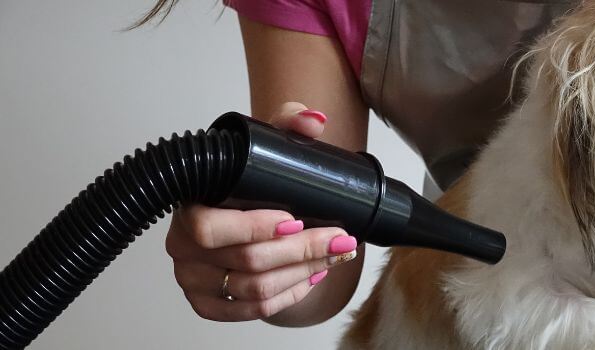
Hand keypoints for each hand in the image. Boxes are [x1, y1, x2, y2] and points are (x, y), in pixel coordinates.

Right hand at [165, 102, 358, 321]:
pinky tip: (311, 277)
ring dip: (305, 273)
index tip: (298, 219)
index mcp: (187, 205)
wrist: (235, 207)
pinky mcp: (208, 303)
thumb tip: (313, 120)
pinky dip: (290, 296)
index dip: (256, 229)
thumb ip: (288, 125)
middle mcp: (182, 246)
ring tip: (334, 255)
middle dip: (303, 251)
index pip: (209, 229)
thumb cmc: (247, 179)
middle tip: (340, 240)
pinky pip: (253, 311)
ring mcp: (193, 280)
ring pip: (256, 290)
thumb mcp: (266, 146)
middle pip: (246, 261)